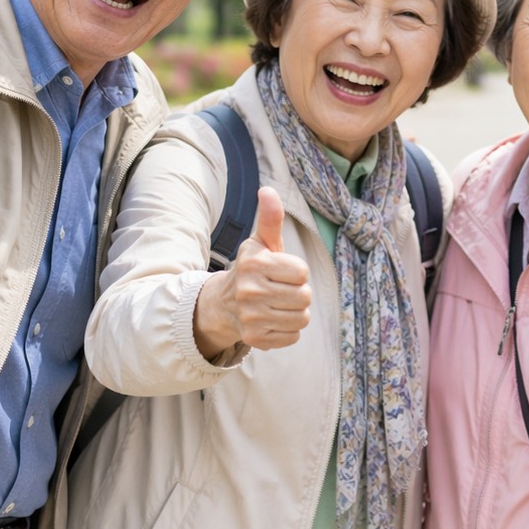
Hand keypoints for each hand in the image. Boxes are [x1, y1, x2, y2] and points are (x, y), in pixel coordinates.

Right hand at [194, 187, 311, 358]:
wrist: (224, 303)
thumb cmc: (252, 268)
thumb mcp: (261, 242)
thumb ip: (270, 218)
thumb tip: (267, 190)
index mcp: (255, 264)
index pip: (302, 272)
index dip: (296, 272)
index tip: (281, 272)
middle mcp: (250, 291)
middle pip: (304, 297)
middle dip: (299, 292)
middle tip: (281, 289)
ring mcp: (250, 317)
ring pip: (301, 318)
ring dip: (296, 311)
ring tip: (279, 304)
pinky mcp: (254, 338)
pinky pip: (293, 336)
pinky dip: (288, 329)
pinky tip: (273, 319)